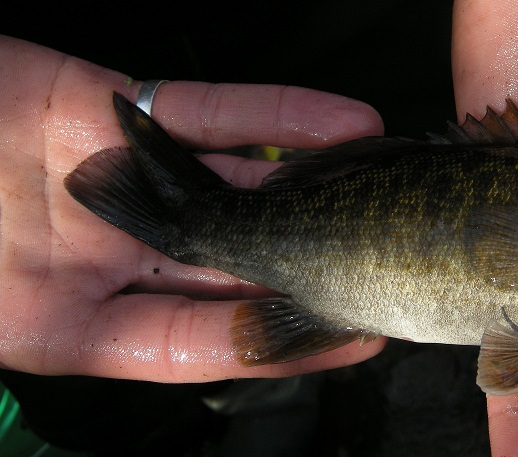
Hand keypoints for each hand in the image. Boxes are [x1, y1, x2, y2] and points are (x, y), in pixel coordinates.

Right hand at [0, 35, 384, 381]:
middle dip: (317, 258)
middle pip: (240, 257)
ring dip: (318, 182)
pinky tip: (344, 123)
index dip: (283, 341)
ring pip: (241, 181)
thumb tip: (210, 337)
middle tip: (391, 255)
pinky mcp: (116, 104)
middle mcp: (120, 250)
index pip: (207, 338)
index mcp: (86, 317)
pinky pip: (210, 110)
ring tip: (387, 184)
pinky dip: (276, 114)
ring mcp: (127, 177)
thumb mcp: (15, 319)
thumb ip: (76, 332)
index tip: (360, 339)